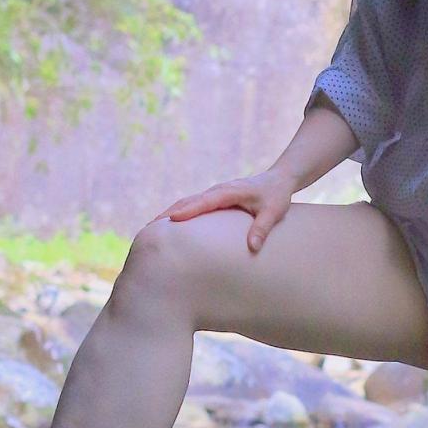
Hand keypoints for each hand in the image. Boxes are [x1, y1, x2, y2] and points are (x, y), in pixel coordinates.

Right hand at [155, 166, 295, 254]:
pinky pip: (192, 205)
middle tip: (148, 229)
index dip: (188, 210)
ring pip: (187, 202)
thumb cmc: (276, 196)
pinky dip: (178, 213)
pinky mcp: (213, 198)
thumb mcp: (274, 212)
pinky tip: (168, 226)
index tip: (171, 220)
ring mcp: (214, 193)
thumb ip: (262, 229)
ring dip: (169, 214)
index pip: (205, 202)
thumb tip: (252, 248)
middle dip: (168, 214)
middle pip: (188, 201)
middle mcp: (218, 190)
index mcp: (230, 192)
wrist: (278, 179)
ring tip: (150, 229)